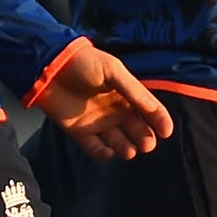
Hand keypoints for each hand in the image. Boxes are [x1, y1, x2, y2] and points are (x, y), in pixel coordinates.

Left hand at [34, 39, 173, 160]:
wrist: (49, 66)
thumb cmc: (83, 63)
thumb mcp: (112, 70)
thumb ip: (133, 90)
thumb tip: (154, 110)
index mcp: (126, 94)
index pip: (149, 110)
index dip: (160, 121)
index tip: (167, 132)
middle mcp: (115, 111)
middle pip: (136, 130)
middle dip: (144, 138)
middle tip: (146, 144)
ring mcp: (98, 122)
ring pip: (118, 142)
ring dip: (126, 148)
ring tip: (129, 150)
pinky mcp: (80, 131)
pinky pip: (95, 148)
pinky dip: (103, 153)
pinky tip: (108, 153)